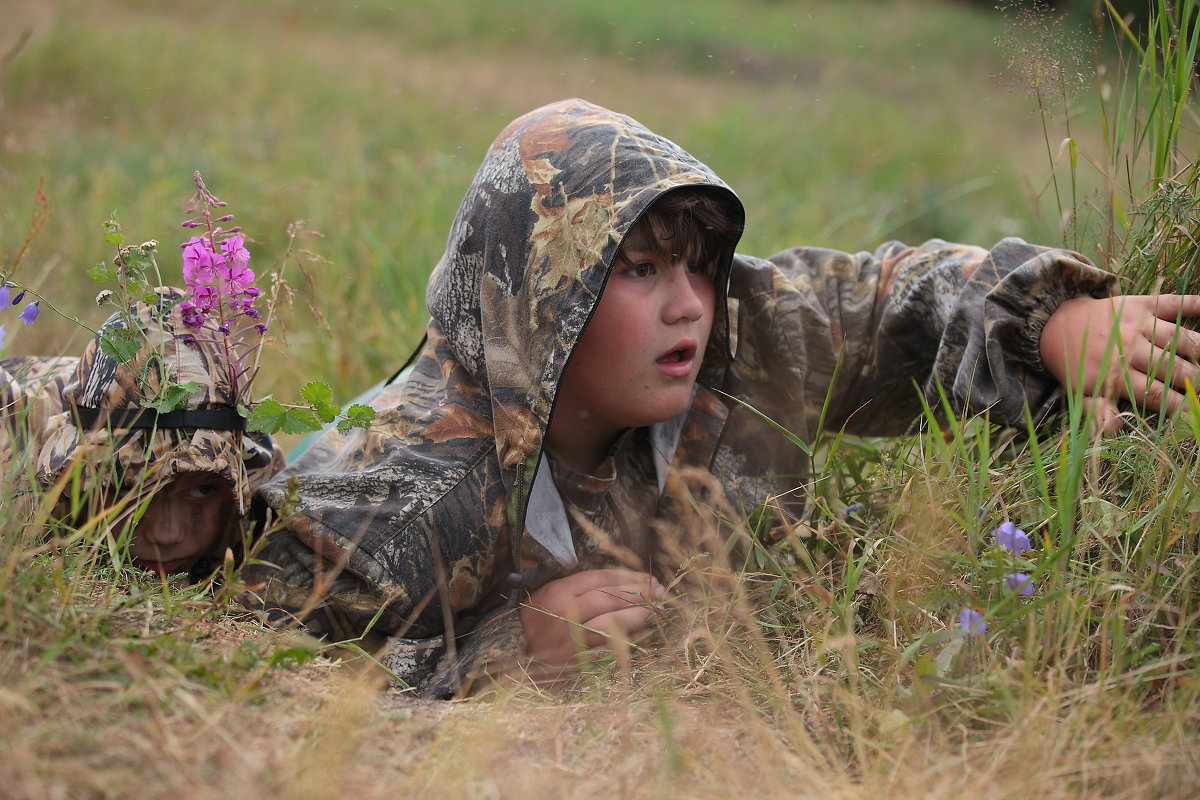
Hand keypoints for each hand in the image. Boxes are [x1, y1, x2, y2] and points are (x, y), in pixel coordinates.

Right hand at [519, 569, 665, 669]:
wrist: (512, 654)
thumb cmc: (536, 619)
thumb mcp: (551, 593)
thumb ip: (582, 587)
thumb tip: (624, 583)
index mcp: (558, 593)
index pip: (600, 580)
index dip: (628, 577)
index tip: (647, 578)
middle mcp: (565, 615)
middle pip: (610, 599)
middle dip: (639, 594)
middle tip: (659, 593)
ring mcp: (572, 640)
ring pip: (613, 624)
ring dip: (639, 617)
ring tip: (657, 611)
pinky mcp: (578, 662)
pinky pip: (610, 649)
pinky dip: (630, 641)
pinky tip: (644, 634)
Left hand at [1040, 294, 1199, 431]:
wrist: (1055, 325)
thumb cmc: (1074, 364)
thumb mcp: (1079, 393)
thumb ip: (1097, 412)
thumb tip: (1115, 429)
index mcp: (1115, 375)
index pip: (1155, 395)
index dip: (1178, 405)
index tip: (1193, 413)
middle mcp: (1129, 349)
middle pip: (1172, 368)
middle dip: (1195, 380)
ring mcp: (1136, 325)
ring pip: (1179, 338)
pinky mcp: (1139, 304)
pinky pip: (1172, 303)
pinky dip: (1194, 304)